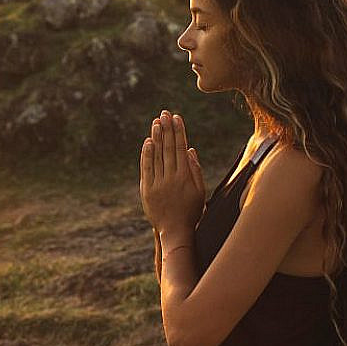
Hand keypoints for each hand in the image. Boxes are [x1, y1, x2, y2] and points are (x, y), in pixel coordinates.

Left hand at [139, 110, 204, 235]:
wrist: (175, 232)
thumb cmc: (191, 212)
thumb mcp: (199, 191)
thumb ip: (195, 170)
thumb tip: (189, 150)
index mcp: (185, 177)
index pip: (180, 148)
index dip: (178, 132)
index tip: (176, 118)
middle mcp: (171, 178)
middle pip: (168, 148)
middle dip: (166, 129)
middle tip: (164, 113)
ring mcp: (158, 184)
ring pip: (157, 156)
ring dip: (156, 137)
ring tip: (156, 122)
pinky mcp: (147, 190)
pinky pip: (146, 168)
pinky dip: (146, 154)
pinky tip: (148, 142)